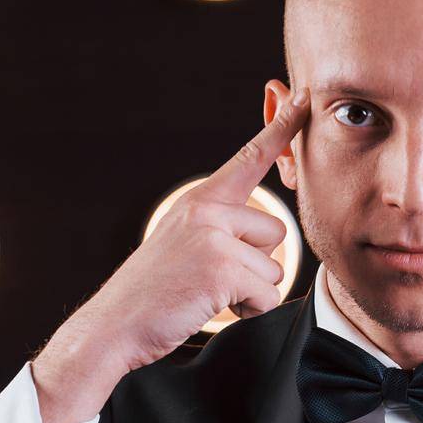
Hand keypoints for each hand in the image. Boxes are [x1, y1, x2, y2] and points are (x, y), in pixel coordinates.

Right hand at [29, 88, 309, 422]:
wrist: (115, 324)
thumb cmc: (153, 293)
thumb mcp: (185, 244)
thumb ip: (220, 228)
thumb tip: (267, 233)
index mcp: (200, 201)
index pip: (249, 158)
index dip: (282, 128)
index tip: (306, 98)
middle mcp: (207, 210)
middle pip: (276, 232)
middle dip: (257, 264)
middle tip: (213, 278)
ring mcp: (214, 237)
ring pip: (274, 267)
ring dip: (251, 291)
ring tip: (208, 293)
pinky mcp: (222, 268)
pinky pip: (266, 295)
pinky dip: (248, 311)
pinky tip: (211, 306)